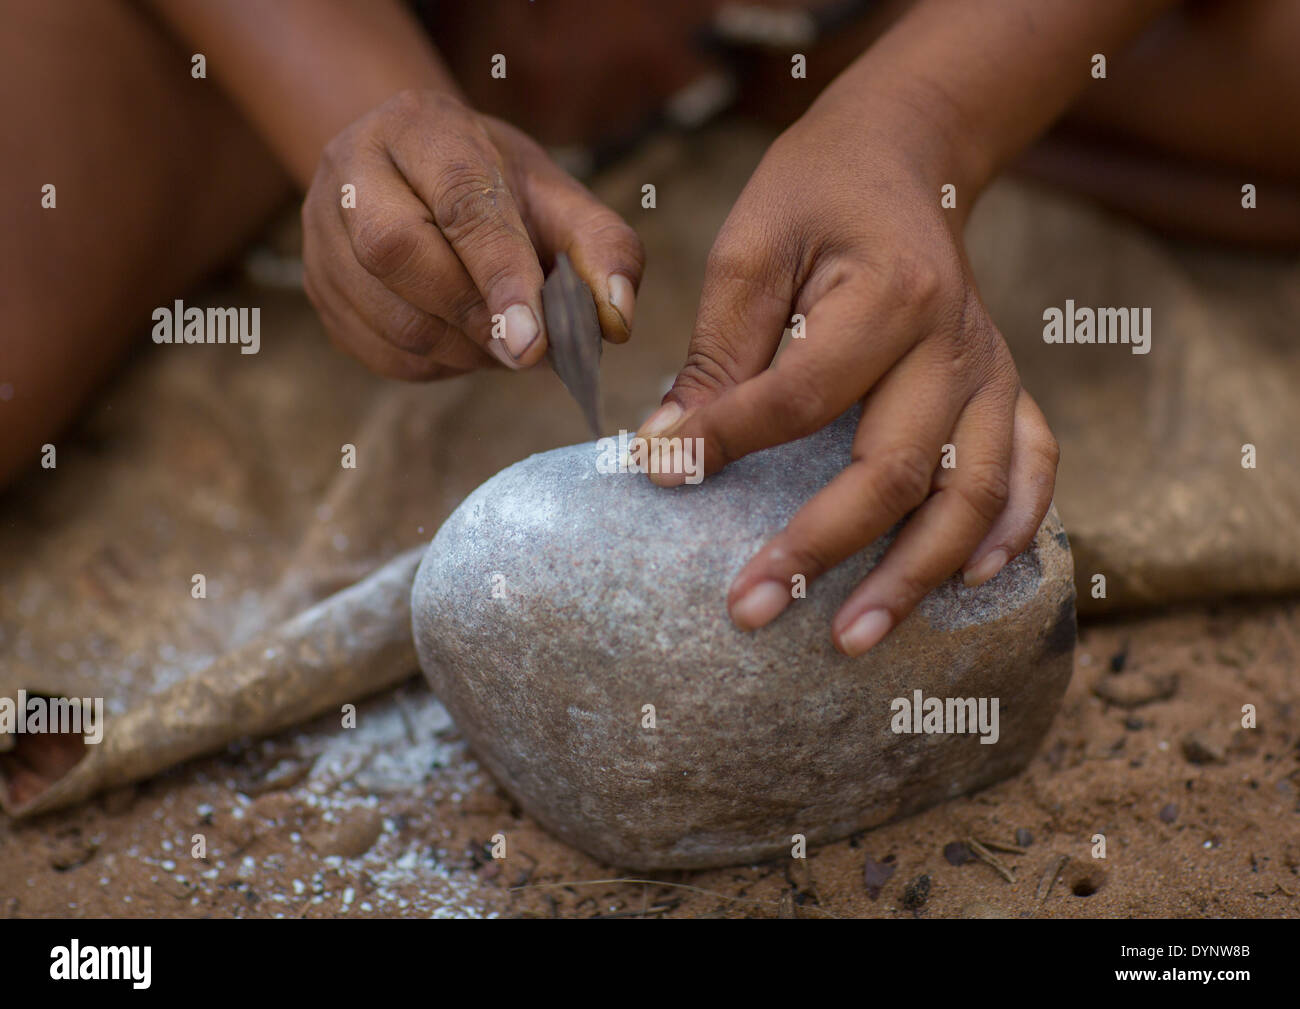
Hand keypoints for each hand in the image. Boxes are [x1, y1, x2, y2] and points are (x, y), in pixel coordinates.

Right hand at [302, 90, 643, 378]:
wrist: (422, 179)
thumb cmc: (499, 190)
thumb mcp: (559, 198)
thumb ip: (603, 249)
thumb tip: (617, 318)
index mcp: (420, 127)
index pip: (457, 201)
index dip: (499, 274)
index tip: (535, 339)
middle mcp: (352, 168)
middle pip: (396, 252)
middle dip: (471, 313)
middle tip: (524, 349)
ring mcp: (321, 231)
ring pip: (385, 313)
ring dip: (458, 347)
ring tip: (503, 342)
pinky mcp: (318, 288)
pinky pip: (377, 350)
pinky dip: (435, 365)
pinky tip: (466, 346)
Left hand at [638, 92, 1058, 654]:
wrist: (902, 161)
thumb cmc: (816, 198)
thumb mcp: (750, 249)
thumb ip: (717, 353)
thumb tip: (666, 450)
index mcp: (890, 294)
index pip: (801, 396)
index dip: (725, 442)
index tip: (659, 474)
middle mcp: (956, 343)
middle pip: (897, 470)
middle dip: (822, 552)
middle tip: (751, 612)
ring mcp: (993, 373)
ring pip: (973, 494)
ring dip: (916, 576)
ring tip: (853, 639)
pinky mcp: (1007, 391)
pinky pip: (1031, 470)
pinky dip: (1014, 529)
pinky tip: (974, 580)